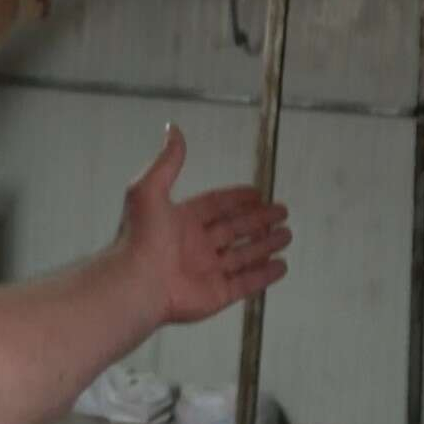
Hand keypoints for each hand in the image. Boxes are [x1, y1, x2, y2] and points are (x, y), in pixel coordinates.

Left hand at [114, 124, 291, 325]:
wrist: (136, 282)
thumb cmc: (140, 236)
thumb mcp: (149, 189)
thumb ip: (167, 161)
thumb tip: (172, 128)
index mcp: (181, 221)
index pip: (216, 205)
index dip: (236, 198)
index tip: (257, 192)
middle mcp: (195, 245)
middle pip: (234, 229)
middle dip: (259, 220)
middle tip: (282, 212)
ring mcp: (207, 271)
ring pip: (244, 255)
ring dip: (266, 244)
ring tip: (287, 234)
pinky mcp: (217, 294)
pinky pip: (246, 283)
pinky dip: (265, 275)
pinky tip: (282, 266)